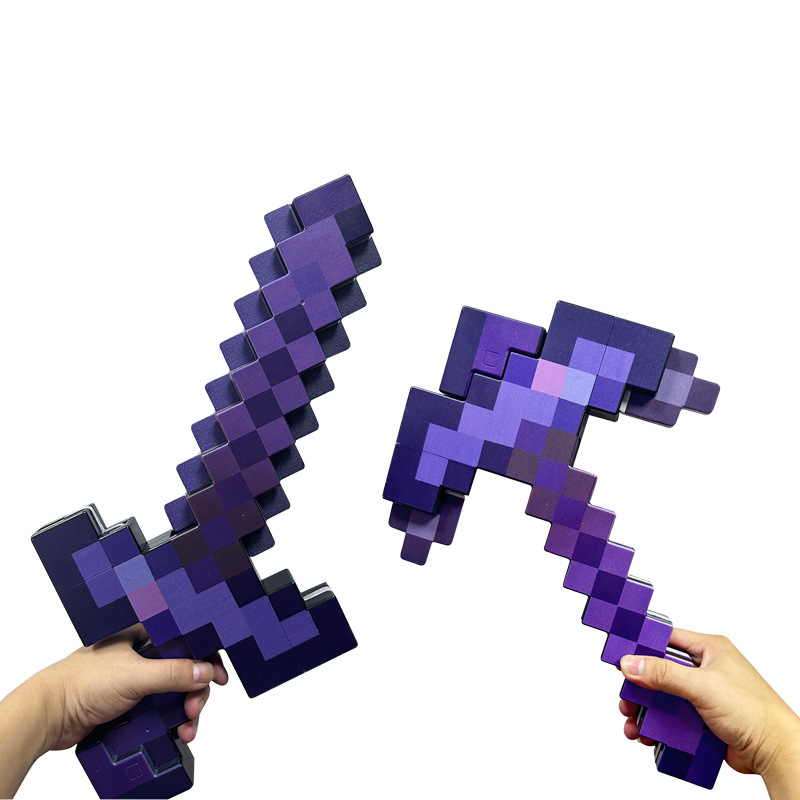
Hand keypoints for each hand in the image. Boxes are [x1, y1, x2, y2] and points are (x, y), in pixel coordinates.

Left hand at [0, 624, 229, 796]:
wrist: (49, 717)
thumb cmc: (80, 682)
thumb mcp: (134, 675)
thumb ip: (172, 672)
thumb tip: (205, 671)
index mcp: (143, 634)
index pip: (185, 639)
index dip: (205, 656)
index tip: (218, 675)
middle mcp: (141, 654)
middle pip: (184, 669)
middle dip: (195, 691)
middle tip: (194, 708)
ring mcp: (136, 679)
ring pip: (174, 692)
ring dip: (185, 710)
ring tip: (186, 727)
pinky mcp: (130, 702)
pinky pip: (161, 709)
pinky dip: (172, 721)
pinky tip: (176, 731)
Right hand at [618, 628, 799, 794]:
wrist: (776, 752)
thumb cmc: (754, 711)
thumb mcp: (702, 686)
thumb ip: (663, 674)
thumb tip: (631, 663)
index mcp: (709, 650)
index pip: (667, 639)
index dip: (642, 645)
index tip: (621, 655)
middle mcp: (706, 670)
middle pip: (660, 672)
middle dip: (640, 688)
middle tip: (625, 698)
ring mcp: (705, 695)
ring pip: (664, 698)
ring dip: (646, 711)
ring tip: (632, 723)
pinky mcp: (704, 719)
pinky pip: (673, 718)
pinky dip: (659, 726)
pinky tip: (648, 735)